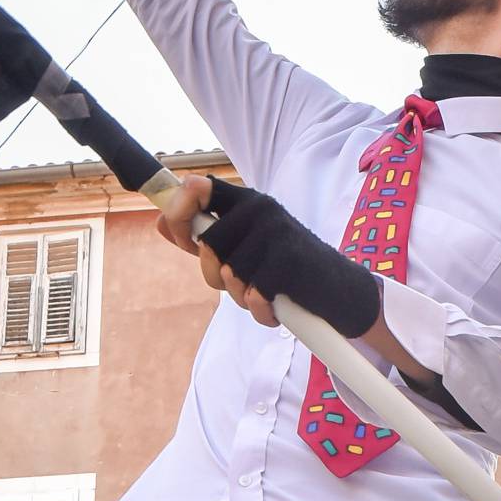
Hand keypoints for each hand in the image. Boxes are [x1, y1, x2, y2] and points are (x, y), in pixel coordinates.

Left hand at [181, 174, 396, 357]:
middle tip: (236, 285)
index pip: (196, 188)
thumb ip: (205, 237)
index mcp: (245, 201)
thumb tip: (161, 223)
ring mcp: (276, 230)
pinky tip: (277, 307)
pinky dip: (261, 311)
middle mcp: (260, 207)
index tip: (184, 238)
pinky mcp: (289, 259)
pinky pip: (252, 294)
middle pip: (208, 244)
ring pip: (228, 273)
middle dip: (213, 276)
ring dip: (242, 298)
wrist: (339, 291)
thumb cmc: (287, 272)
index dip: (178, 212)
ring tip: (264, 294)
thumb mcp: (244, 250)